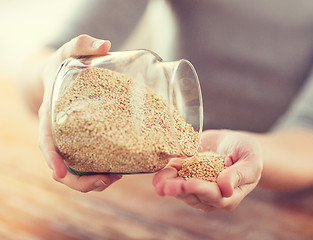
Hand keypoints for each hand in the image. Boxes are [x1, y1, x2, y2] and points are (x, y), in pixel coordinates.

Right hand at [38, 35, 121, 191]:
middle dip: (81, 181)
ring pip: (76, 172)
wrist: (59, 76)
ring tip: (118, 177)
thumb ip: (82, 44)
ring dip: (94, 181)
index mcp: (49, 116)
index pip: (46, 141)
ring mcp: (70, 142)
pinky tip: (120, 170)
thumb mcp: (69, 52)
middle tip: (107, 180)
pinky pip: (88, 164)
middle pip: (61, 168)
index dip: (51, 159)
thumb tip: (105, 44)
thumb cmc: (63, 66)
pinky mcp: (83, 143)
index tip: (60, 173)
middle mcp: (58, 134)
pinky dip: (101, 172)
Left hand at [153, 129, 262, 211]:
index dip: (201, 190)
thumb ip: (239, 175)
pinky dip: (165, 175)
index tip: (189, 183)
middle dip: (179, 190)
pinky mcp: (186, 175)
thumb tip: (225, 189)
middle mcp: (211, 195)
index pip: (214, 196)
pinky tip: (157, 174)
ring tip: (158, 181)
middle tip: (167, 186)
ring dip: (168, 185)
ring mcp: (197, 187)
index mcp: (229, 196)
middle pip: (193, 196)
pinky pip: (174, 178)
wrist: (234, 142)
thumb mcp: (250, 161)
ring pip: (180, 190)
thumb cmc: (248, 153)